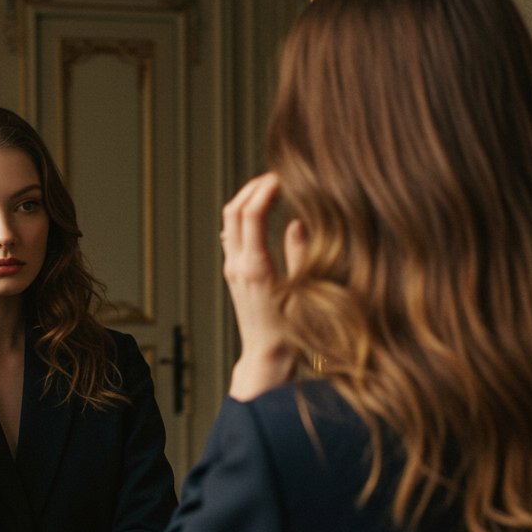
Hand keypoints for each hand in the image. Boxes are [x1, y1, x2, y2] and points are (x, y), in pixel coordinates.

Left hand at [221, 172, 307, 400]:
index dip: (266, 189)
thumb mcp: (301, 292)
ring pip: (230, 220)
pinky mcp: (234, 272)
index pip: (252, 215)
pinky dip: (245, 214)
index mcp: (254, 268)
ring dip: (246, 198)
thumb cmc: (289, 333)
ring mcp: (232, 268)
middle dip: (253, 186)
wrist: (266, 357)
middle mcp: (237, 265)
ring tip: (271, 186)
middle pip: (234, 210)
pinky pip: (233, 233)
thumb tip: (297, 221)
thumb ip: (298, 254)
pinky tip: (263, 210)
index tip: (284, 176)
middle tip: (277, 174)